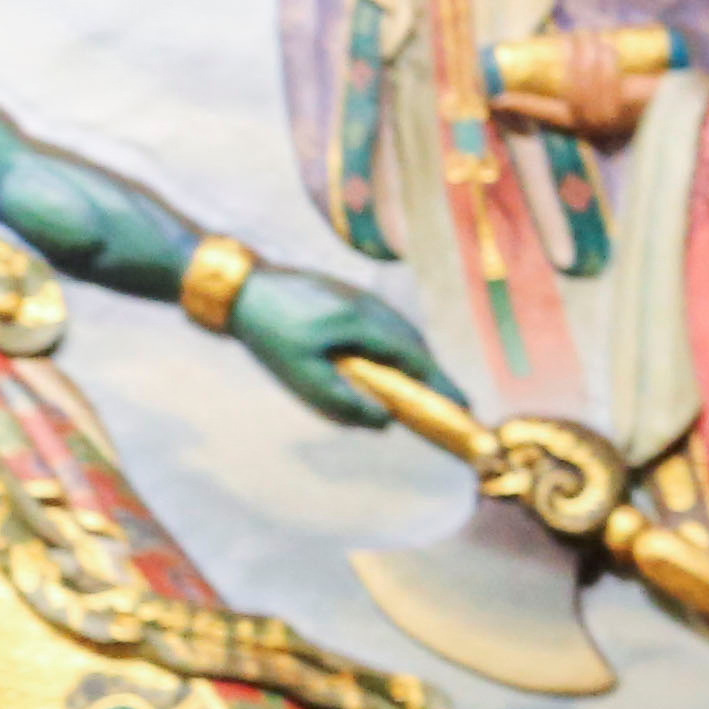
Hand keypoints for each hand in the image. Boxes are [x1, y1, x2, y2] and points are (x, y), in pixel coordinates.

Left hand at [231, 264, 449, 427]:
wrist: (243, 288)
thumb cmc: (271, 335)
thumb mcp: (302, 376)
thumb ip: (344, 402)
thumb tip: (386, 421)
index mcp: (364, 324)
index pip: (416, 360)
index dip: (441, 386)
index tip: (464, 408)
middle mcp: (372, 306)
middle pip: (415, 346)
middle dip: (436, 377)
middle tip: (454, 406)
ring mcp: (363, 297)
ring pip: (402, 333)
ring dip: (418, 362)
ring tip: (430, 391)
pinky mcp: (351, 296)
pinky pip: (386, 326)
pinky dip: (399, 348)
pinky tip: (393, 364)